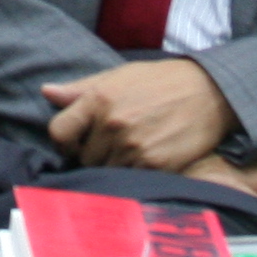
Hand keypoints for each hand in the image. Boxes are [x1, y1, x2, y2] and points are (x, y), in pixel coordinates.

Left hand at [42, 56, 240, 171]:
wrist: (209, 92)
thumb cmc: (160, 82)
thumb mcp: (119, 76)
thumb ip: (81, 89)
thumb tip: (46, 92)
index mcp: (99, 98)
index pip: (59, 131)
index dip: (64, 141)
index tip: (75, 143)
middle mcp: (113, 123)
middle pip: (83, 157)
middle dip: (93, 154)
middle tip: (113, 145)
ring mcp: (133, 146)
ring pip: (105, 172)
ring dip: (114, 167)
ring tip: (131, 152)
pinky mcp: (154, 165)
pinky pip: (129, 180)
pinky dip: (133, 175)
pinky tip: (145, 160)